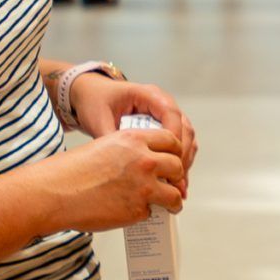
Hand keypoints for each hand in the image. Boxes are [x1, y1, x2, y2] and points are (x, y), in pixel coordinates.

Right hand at [33, 124, 188, 233]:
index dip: (174, 151)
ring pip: (174, 194)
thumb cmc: (72, 170)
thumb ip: (130, 151)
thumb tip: (146, 162)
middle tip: (171, 183)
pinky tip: (133, 212)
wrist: (54, 193)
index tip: (172, 159)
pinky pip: (151, 212)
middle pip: (177, 166)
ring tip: (170, 205)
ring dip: (173, 201)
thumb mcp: (105, 146)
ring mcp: (143, 186)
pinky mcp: (138, 209)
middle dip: (176, 176)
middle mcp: (144, 160)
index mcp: (134, 139)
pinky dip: (145, 213)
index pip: (171, 140)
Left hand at [70, 75, 199, 170]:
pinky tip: (174, 180)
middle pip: (185, 127)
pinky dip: (180, 160)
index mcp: (148, 94)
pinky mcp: (164, 127)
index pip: (171, 113)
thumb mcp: (99, 118)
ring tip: (178, 184)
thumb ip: (110, 138)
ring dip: (184, 160)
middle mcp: (162, 104)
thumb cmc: (96, 101)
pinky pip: (180, 143)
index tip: (168, 159)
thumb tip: (120, 164)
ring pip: (187, 137)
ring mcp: (165, 116)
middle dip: (182, 154)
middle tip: (176, 178)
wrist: (93, 95)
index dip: (173, 137)